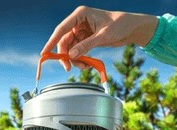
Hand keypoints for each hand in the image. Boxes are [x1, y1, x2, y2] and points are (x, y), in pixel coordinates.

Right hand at [41, 6, 157, 69]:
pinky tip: (86, 65)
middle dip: (65, 55)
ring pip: (70, 48)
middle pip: (63, 41)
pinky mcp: (85, 39)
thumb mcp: (103, 36)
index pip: (61, 29)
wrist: (132, 28)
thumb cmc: (120, 25)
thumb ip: (86, 45)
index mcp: (80, 15)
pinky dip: (80, 59)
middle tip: (68, 68)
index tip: (44, 54)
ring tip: (83, 67)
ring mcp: (81, 31)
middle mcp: (78, 22)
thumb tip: (72, 56)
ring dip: (74, 60)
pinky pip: (77, 51)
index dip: (51, 42)